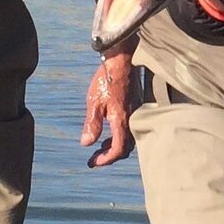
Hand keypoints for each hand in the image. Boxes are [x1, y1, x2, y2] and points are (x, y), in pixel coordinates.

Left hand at [81, 48, 135, 167]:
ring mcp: (136, 114)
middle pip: (125, 149)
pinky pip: (131, 129)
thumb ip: (92, 125)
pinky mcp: (136, 108)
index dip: (105, 160)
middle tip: (95, 159)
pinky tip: (109, 131)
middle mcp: (132, 120)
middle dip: (109, 156)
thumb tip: (86, 144)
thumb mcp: (94, 103)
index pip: (117, 150)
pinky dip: (119, 135)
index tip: (92, 162)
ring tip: (100, 147)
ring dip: (115, 146)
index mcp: (122, 121)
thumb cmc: (107, 79)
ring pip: (129, 140)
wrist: (122, 60)